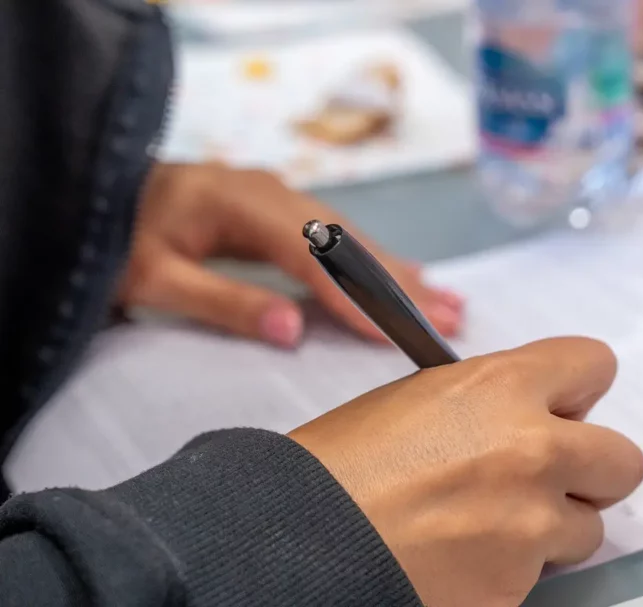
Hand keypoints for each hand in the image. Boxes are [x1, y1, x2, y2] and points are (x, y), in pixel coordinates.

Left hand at [117, 163, 463, 346]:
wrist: (93, 192)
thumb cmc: (117, 241)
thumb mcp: (153, 278)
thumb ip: (223, 302)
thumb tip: (292, 330)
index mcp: (239, 203)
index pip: (314, 254)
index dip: (354, 296)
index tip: (392, 331)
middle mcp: (271, 191)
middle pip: (349, 240)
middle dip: (399, 283)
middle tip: (448, 317)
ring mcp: (279, 194)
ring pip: (353, 235)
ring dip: (400, 272)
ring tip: (448, 301)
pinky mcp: (280, 206)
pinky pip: (340, 234)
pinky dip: (378, 259)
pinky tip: (408, 273)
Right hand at [289, 337, 642, 606]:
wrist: (294, 539)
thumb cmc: (339, 464)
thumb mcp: (420, 399)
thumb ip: (491, 399)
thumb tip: (530, 413)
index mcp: (503, 387)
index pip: (596, 365)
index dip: (577, 389)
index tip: (564, 407)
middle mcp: (533, 451)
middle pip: (623, 459)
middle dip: (589, 470)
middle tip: (542, 478)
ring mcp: (530, 526)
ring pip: (587, 529)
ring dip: (550, 529)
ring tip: (486, 527)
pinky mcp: (515, 589)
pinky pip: (539, 579)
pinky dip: (510, 573)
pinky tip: (461, 561)